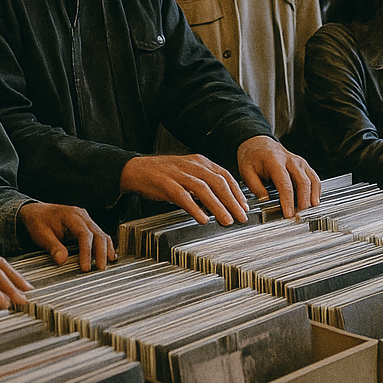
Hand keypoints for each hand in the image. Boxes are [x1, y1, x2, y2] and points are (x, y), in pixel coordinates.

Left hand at [19, 201, 114, 271]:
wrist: (36, 211)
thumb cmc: (38, 221)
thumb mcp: (41, 234)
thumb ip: (52, 247)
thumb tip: (62, 260)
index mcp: (70, 215)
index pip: (84, 234)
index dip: (87, 252)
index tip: (85, 267)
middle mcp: (81, 215)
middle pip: (97, 233)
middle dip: (101, 252)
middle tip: (100, 269)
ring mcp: (85, 219)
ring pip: (101, 234)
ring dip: (105, 250)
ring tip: (105, 265)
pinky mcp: (87, 225)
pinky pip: (99, 235)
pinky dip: (104, 246)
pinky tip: (108, 256)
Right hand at [119, 154, 247, 225]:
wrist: (137, 169)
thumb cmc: (164, 175)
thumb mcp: (187, 173)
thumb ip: (204, 182)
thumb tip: (224, 200)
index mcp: (199, 161)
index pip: (224, 175)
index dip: (237, 191)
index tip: (245, 206)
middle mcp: (191, 165)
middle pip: (217, 182)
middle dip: (232, 201)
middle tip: (241, 216)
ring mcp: (178, 173)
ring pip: (203, 189)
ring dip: (217, 206)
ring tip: (226, 220)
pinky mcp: (165, 183)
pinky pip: (183, 196)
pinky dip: (194, 208)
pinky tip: (202, 219)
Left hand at [237, 135, 320, 218]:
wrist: (257, 142)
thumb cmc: (252, 156)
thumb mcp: (246, 171)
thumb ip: (255, 186)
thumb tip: (265, 201)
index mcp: (274, 160)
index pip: (285, 183)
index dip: (288, 200)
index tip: (288, 214)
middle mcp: (290, 159)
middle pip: (302, 182)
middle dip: (304, 201)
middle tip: (301, 216)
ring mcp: (299, 162)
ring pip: (312, 179)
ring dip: (312, 196)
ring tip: (310, 211)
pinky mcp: (303, 165)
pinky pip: (314, 178)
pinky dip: (316, 190)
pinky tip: (314, 202)